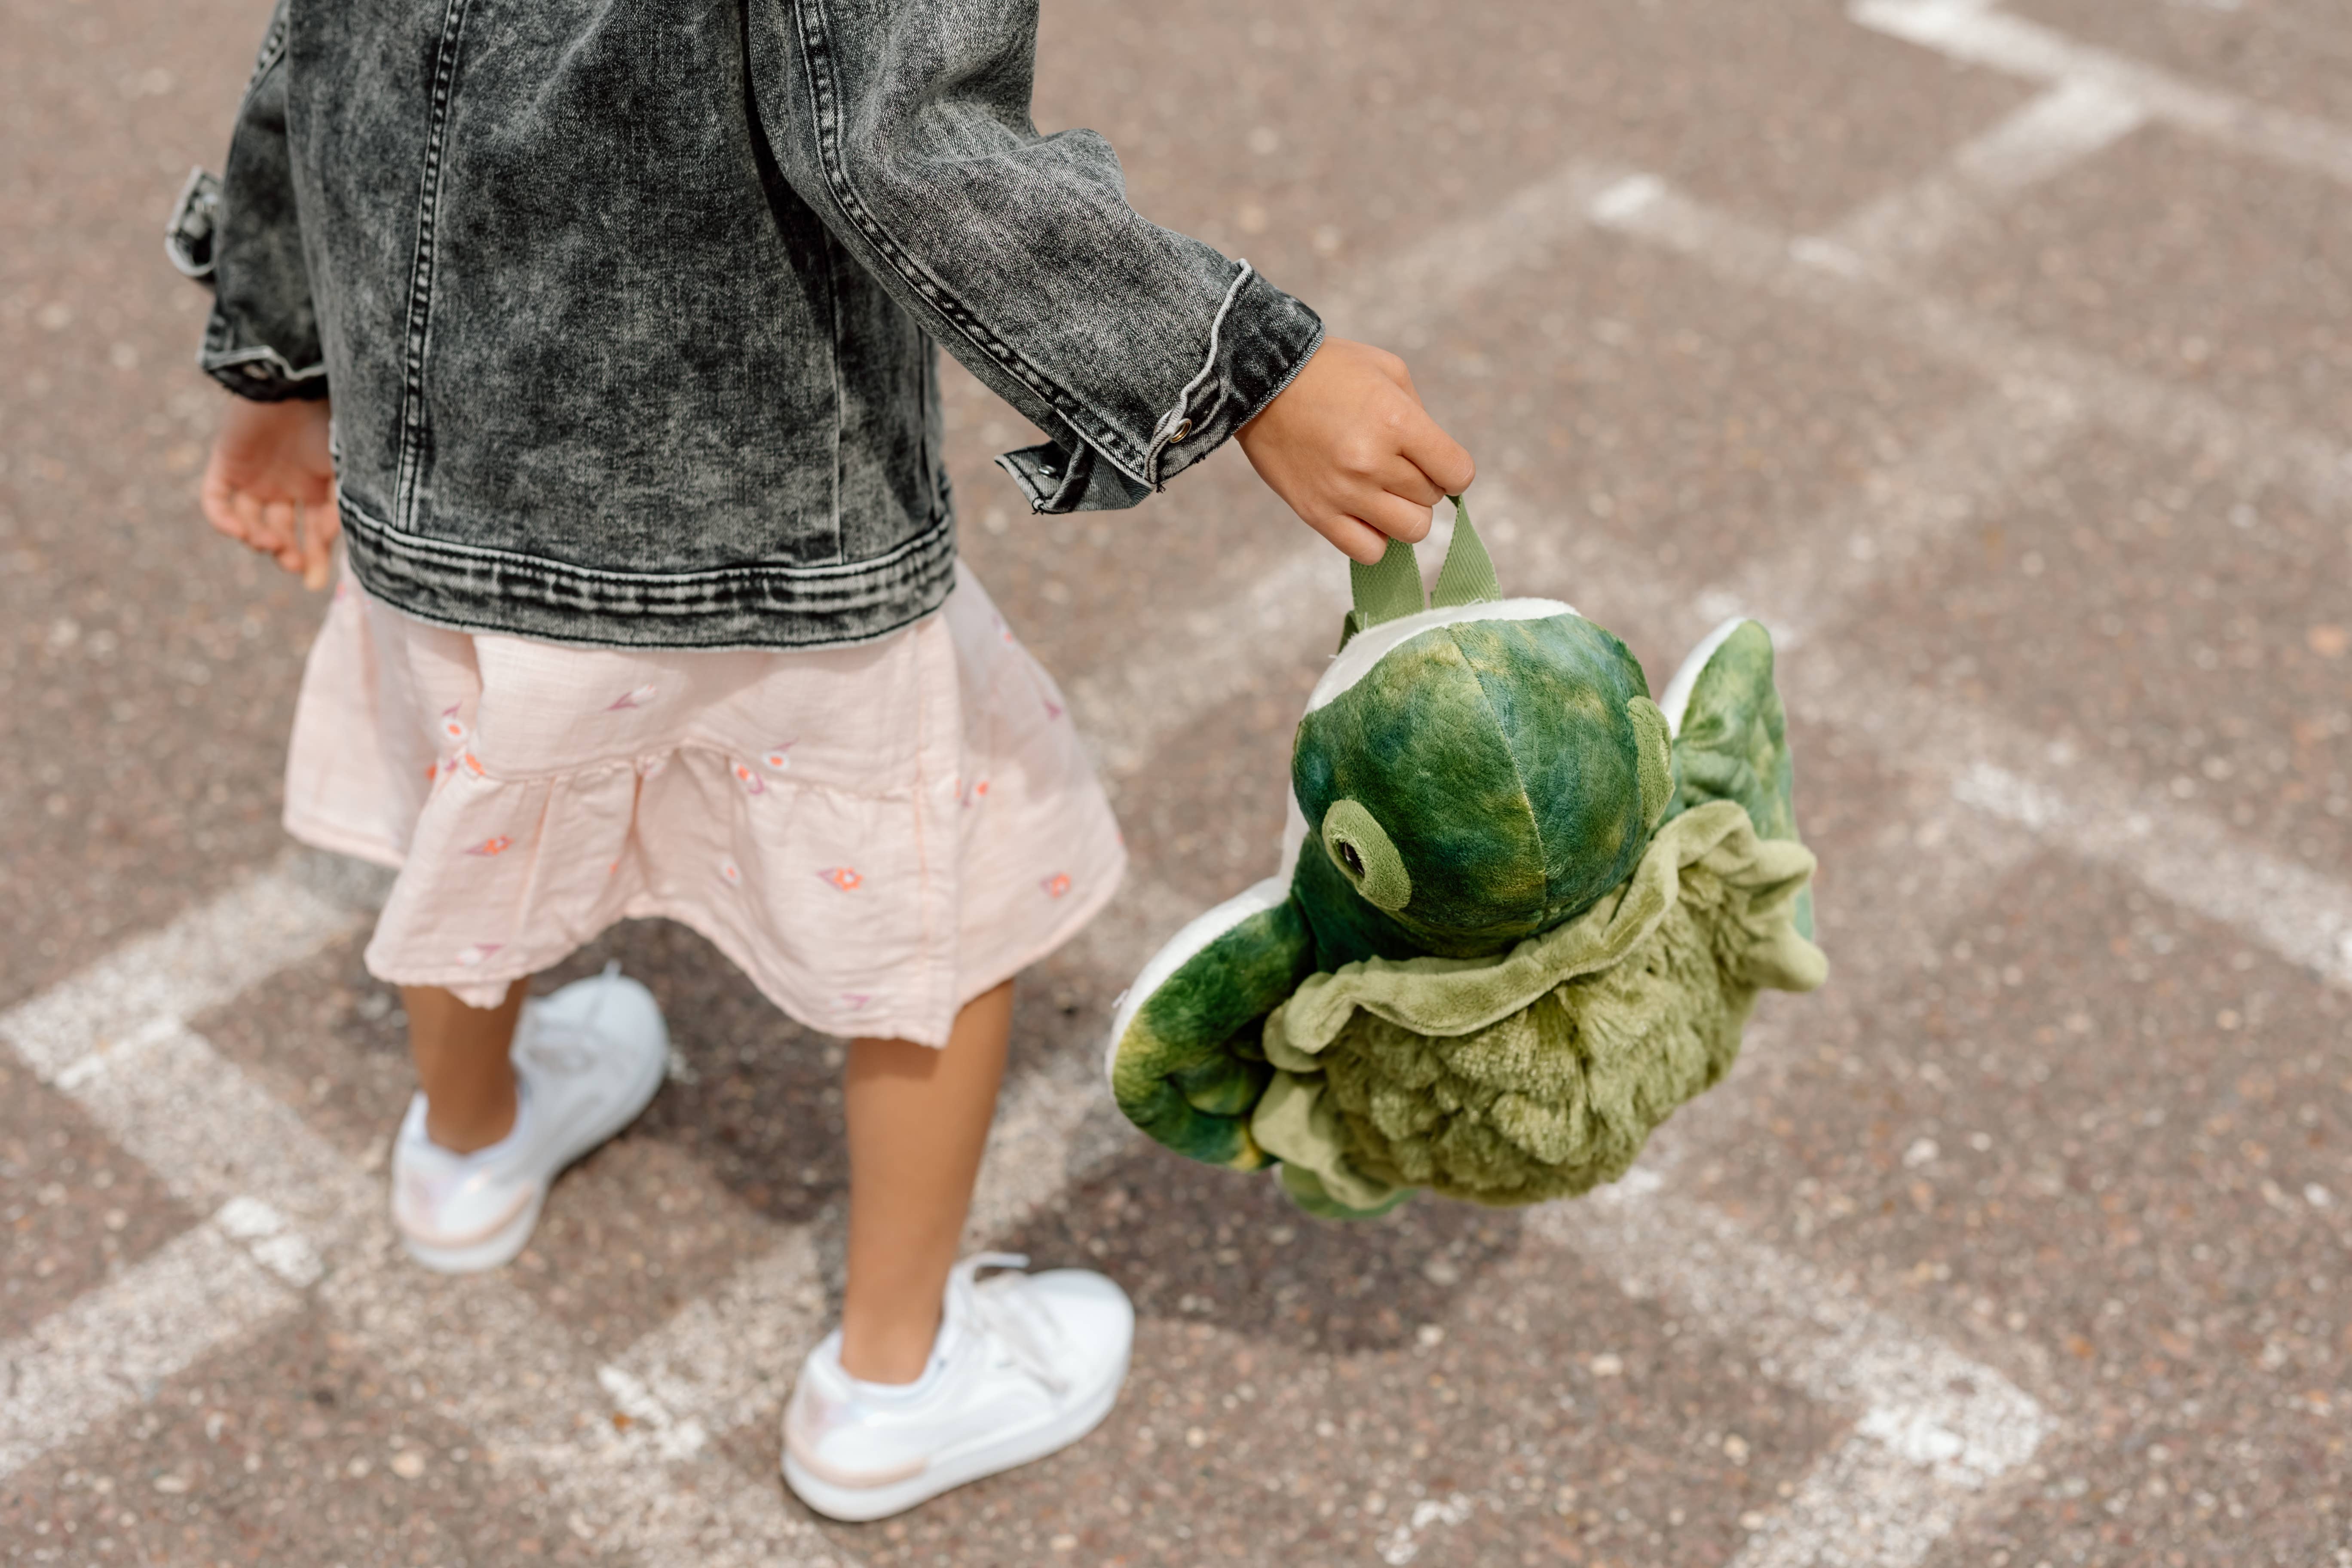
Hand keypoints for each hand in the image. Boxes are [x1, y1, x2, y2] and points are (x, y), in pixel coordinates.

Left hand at [200, 396, 339, 588]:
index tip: (313, 584)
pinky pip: (216, 500)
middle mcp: (285, 484)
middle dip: (288, 554)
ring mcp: (254, 475)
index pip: (315, 532)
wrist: (294, 380)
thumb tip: (330, 544)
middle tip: (291, 563)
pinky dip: (223, 519)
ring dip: (259, 539)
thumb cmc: (329, 421)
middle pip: (282, 532)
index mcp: (317, 486)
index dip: (315, 560)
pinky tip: (238, 530)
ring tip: (269, 542)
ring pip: (250, 521)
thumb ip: (339, 507)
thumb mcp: (343, 470)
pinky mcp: (226, 463)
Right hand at [1234, 337, 1474, 563]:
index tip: (1437, 461)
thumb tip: (1438, 461)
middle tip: (1395, 463)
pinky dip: (1375, 538)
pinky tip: (1363, 513)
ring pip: (1410, 531)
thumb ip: (1421, 417)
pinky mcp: (1316, 514)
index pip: (1458, 473)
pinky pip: (1369, 553)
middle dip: (1422, 483)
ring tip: (1382, 491)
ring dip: (1403, 513)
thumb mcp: (1388, 371)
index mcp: (1396, 422)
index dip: (1453, 470)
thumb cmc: (1330, 370)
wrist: (1259, 380)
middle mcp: (1372, 462)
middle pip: (1432, 500)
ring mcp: (1343, 493)